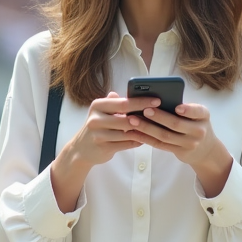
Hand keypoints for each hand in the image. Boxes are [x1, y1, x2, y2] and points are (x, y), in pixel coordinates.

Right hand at [49, 92, 157, 212]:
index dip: (141, 101)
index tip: (157, 100)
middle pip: (126, 119)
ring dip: (142, 131)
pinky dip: (136, 141)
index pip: (123, 102)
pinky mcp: (103, 148)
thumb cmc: (98, 126)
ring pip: (127, 133)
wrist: (81, 148)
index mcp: (97, 106)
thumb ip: (116, 102)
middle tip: (160, 115)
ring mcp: (98, 135)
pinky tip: (144, 139)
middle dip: (144, 117)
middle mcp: (95, 119)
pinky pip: (126, 144)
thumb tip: (135, 92)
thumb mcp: (102, 111)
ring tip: (155, 127)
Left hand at [128, 102, 232, 195]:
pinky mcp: (179, 152)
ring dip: (147, 128)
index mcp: (203, 116)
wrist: (206, 150)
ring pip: (165, 135)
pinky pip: (160, 145)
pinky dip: (147, 138)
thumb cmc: (195, 125)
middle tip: (145, 110)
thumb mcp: (197, 115)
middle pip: (177, 124)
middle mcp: (199, 130)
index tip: (177, 107)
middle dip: (159, 117)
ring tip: (133, 120)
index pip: (198, 111)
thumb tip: (155, 99)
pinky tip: (136, 132)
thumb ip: (183, 108)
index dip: (188, 110)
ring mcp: (189, 143)